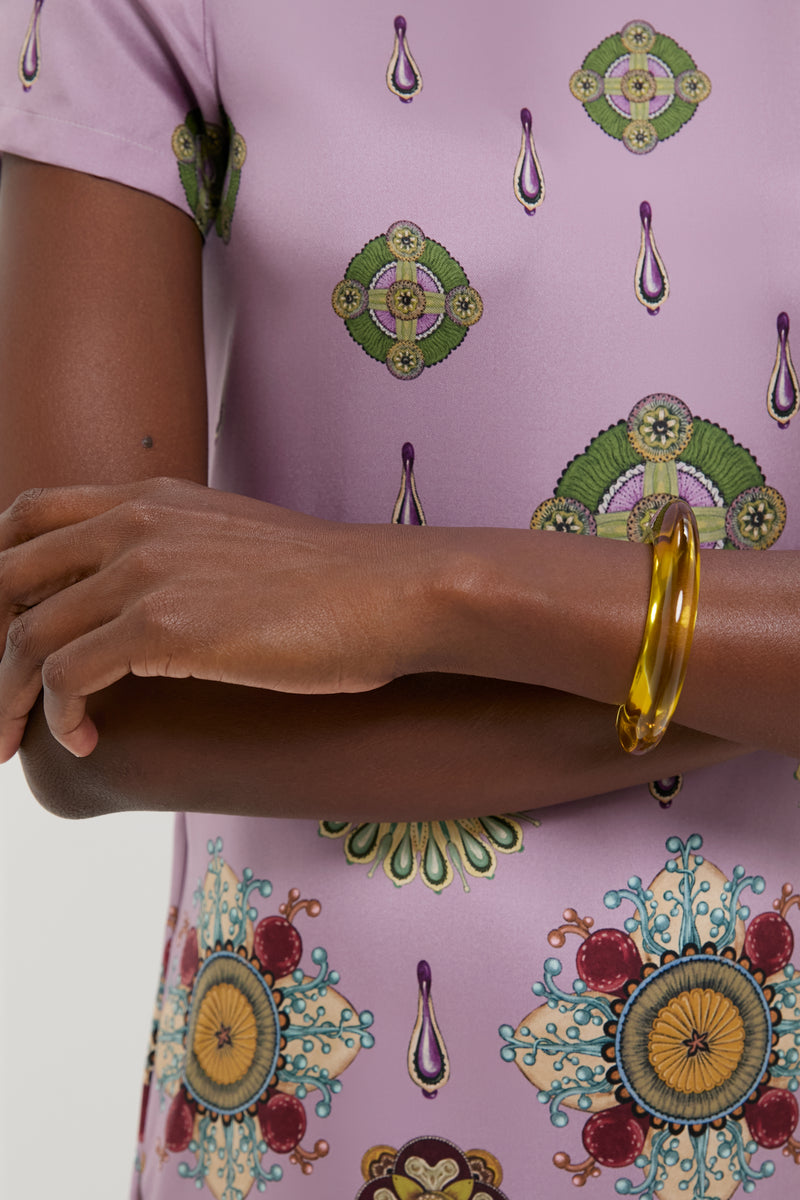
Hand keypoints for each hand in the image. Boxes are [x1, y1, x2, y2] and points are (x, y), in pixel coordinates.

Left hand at [0, 479, 440, 758]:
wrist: (390, 594)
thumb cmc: (330, 584)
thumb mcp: (236, 544)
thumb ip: (180, 554)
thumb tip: (150, 607)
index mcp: (148, 499)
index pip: (26, 517)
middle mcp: (132, 524)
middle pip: (5, 576)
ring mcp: (144, 571)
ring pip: (24, 635)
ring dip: (7, 697)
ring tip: (14, 740)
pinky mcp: (164, 626)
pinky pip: (68, 676)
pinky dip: (59, 715)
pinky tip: (84, 740)